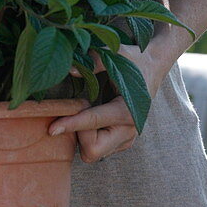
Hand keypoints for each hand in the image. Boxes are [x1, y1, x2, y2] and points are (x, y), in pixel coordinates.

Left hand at [48, 46, 162, 163]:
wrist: (154, 67)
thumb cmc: (134, 59)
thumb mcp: (116, 54)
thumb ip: (94, 61)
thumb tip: (70, 70)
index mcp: (127, 111)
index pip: (92, 122)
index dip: (70, 124)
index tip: (52, 129)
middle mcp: (129, 130)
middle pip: (92, 150)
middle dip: (78, 135)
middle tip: (78, 108)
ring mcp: (127, 138)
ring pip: (93, 152)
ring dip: (82, 135)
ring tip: (87, 108)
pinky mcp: (122, 141)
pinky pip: (97, 148)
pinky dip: (88, 136)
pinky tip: (91, 116)